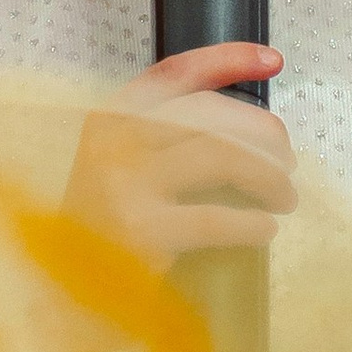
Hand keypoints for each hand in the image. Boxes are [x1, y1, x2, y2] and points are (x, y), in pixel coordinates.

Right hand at [64, 40, 296, 272]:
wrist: (63, 292)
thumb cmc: (102, 229)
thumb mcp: (120, 168)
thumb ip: (166, 141)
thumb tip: (251, 132)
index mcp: (111, 119)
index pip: (176, 73)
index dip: (228, 59)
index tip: (273, 61)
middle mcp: (115, 142)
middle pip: (210, 113)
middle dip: (263, 131)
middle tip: (288, 161)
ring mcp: (126, 185)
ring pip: (220, 155)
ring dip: (268, 175)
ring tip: (285, 199)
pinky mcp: (142, 233)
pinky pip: (216, 218)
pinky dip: (252, 223)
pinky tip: (264, 230)